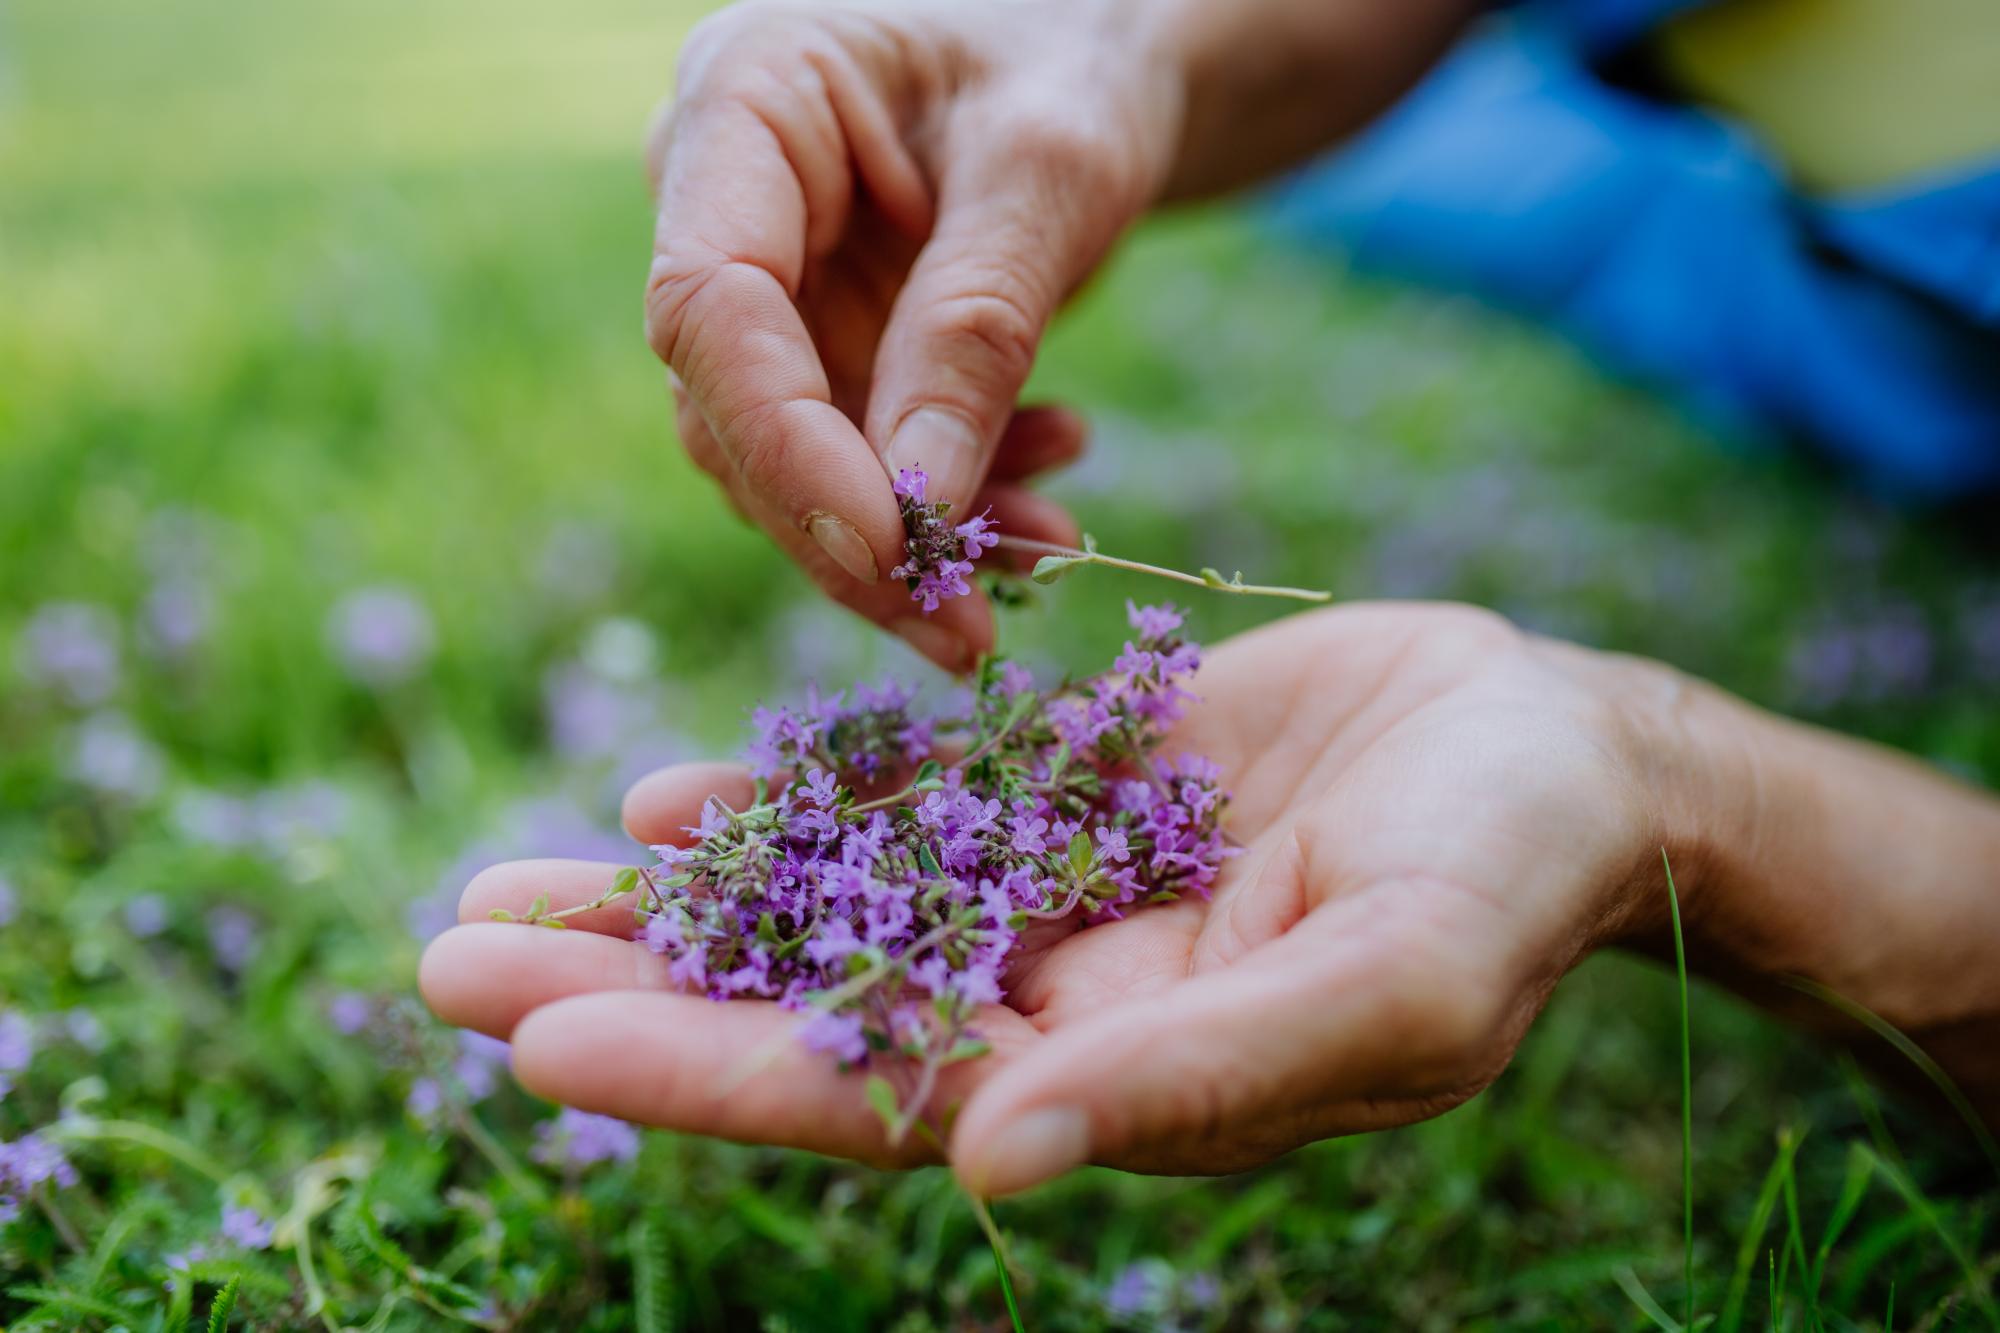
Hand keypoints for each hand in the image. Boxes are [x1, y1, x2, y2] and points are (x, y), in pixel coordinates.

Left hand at [422, 603, 1698, 1191]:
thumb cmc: (1500, 883)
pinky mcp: (1069, 792)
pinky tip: (669, 799)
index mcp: (1111, 1078)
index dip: (706, 1070)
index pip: (871, 1093)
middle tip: (450, 960)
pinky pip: (899, 804)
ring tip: (513, 885)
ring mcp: (1053, 896)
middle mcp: (1056, 1002)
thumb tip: (983, 1168)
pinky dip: (786, 803)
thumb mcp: (1375, 987)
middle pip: (805, 1003)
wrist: (1556, 755)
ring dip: (673, 900)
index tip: (545, 1043)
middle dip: (632, 988)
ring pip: (825, 904)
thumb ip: (1188, 1080)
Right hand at [646, 0, 1181, 668]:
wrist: (1107, 59)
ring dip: (916, 539)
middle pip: (735, 409)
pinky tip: (1050, 489)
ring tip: (1050, 547)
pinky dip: (954, 505)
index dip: (784, 444)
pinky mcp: (823, 352)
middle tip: (967, 625)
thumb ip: (975, 328)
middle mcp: (723, 203)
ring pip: (793, 464)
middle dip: (855, 534)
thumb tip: (915, 510)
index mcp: (745, 101)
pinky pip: (861, 467)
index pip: (709, 305)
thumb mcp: (1051, 174)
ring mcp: (769, 288)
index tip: (888, 549)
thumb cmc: (1078, 66)